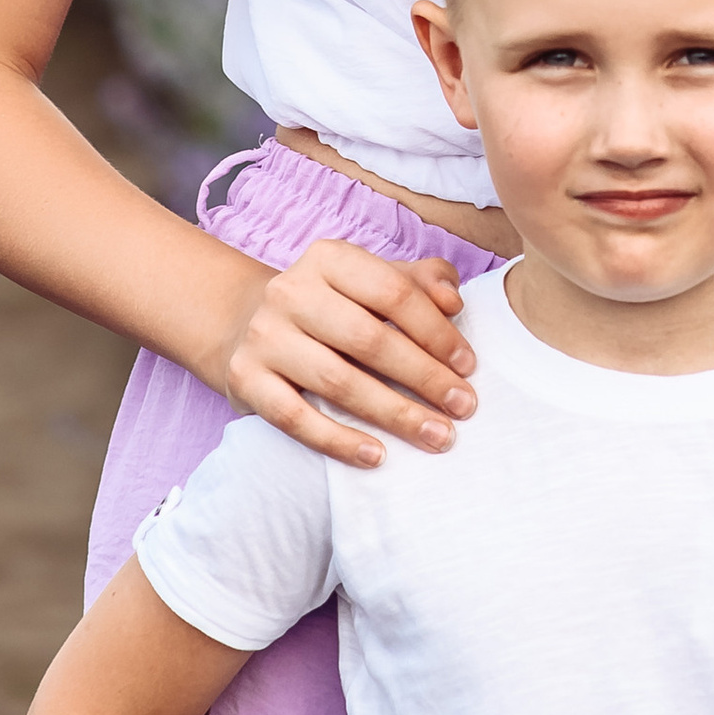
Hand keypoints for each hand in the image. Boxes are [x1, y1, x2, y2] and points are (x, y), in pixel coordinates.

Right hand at [221, 236, 476, 464]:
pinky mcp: (244, 378)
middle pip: (369, 340)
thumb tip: (453, 301)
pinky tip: (377, 456)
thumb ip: (419, 282)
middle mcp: (290, 291)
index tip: (469, 366)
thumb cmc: (330, 306)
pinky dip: (339, 441)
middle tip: (464, 407)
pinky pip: (295, 417)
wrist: (245, 324)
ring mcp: (264, 336)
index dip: (437, 332)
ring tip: (437, 436)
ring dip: (394, 414)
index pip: (393, 292)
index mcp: (328, 258)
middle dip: (425, 378)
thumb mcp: (371, 281)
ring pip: (338, 382)